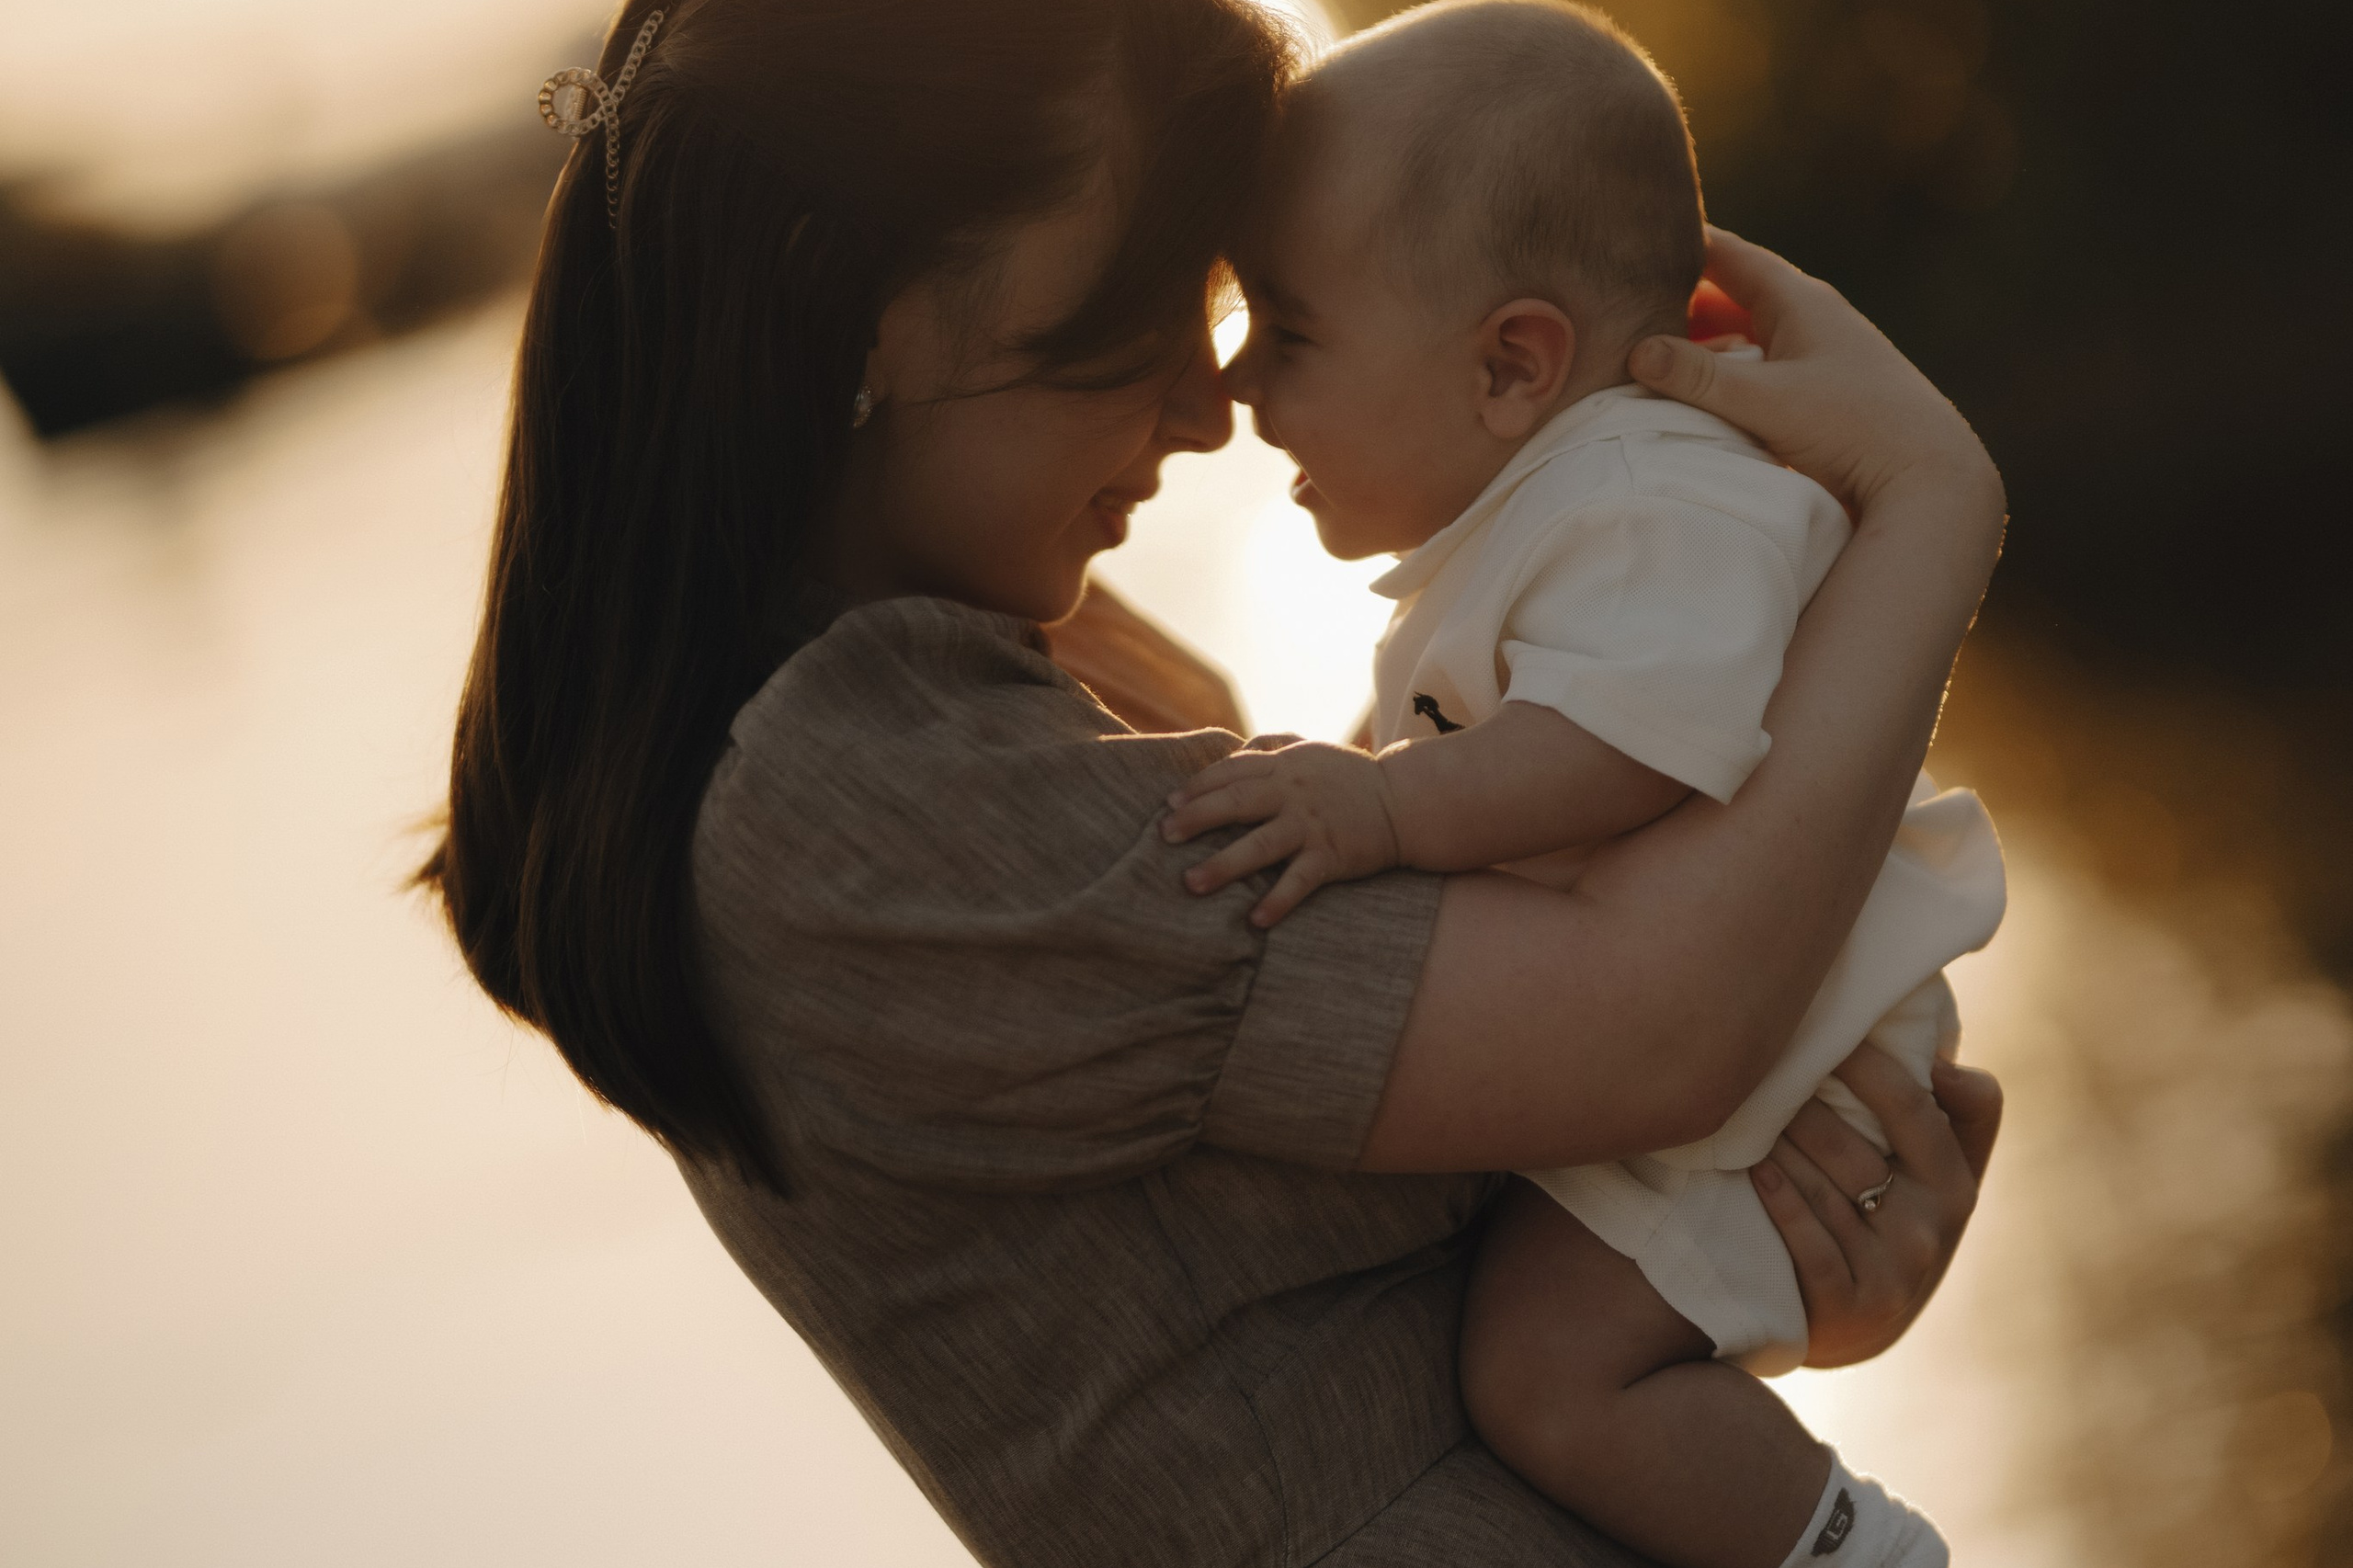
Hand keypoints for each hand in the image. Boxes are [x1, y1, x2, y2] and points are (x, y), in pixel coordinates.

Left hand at [1160, 741, 1402, 926]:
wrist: (1405, 801)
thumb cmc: (1350, 778)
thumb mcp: (1310, 751)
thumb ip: (1272, 747)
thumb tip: (1232, 749)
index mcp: (1285, 766)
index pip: (1232, 771)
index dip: (1198, 786)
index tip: (1168, 803)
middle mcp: (1294, 793)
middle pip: (1237, 802)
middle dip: (1197, 818)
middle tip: (1164, 835)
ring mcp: (1312, 825)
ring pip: (1261, 844)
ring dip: (1224, 864)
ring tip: (1191, 883)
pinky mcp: (1333, 856)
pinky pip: (1300, 881)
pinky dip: (1278, 901)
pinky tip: (1255, 920)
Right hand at [1631, 228, 2003, 522]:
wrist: (1931, 482)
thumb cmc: (1855, 429)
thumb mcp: (1767, 400)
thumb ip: (1699, 377)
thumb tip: (1636, 350)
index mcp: (1801, 301)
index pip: (1728, 254)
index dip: (1680, 242)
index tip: (1630, 239)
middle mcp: (1811, 321)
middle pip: (1731, 297)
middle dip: (1679, 301)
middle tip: (1621, 309)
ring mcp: (1818, 360)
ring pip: (1744, 339)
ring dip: (1701, 347)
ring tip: (1646, 360)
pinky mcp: (1821, 399)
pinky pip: (1758, 374)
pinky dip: (1724, 379)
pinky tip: (1696, 402)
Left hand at [1747, 1044, 2002, 1368]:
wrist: (1861, 1322)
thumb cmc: (1898, 1216)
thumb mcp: (1944, 1170)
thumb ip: (1958, 1110)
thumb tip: (1940, 1061)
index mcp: (1956, 1184)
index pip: (1913, 1108)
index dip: (1868, 1064)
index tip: (1827, 1029)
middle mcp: (1931, 1231)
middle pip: (1851, 1148)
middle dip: (1801, 1105)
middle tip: (1761, 1069)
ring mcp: (1891, 1273)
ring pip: (1821, 1190)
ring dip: (1776, 1145)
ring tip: (1742, 1110)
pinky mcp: (1849, 1307)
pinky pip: (1806, 1242)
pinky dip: (1778, 1200)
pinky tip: (1753, 1170)